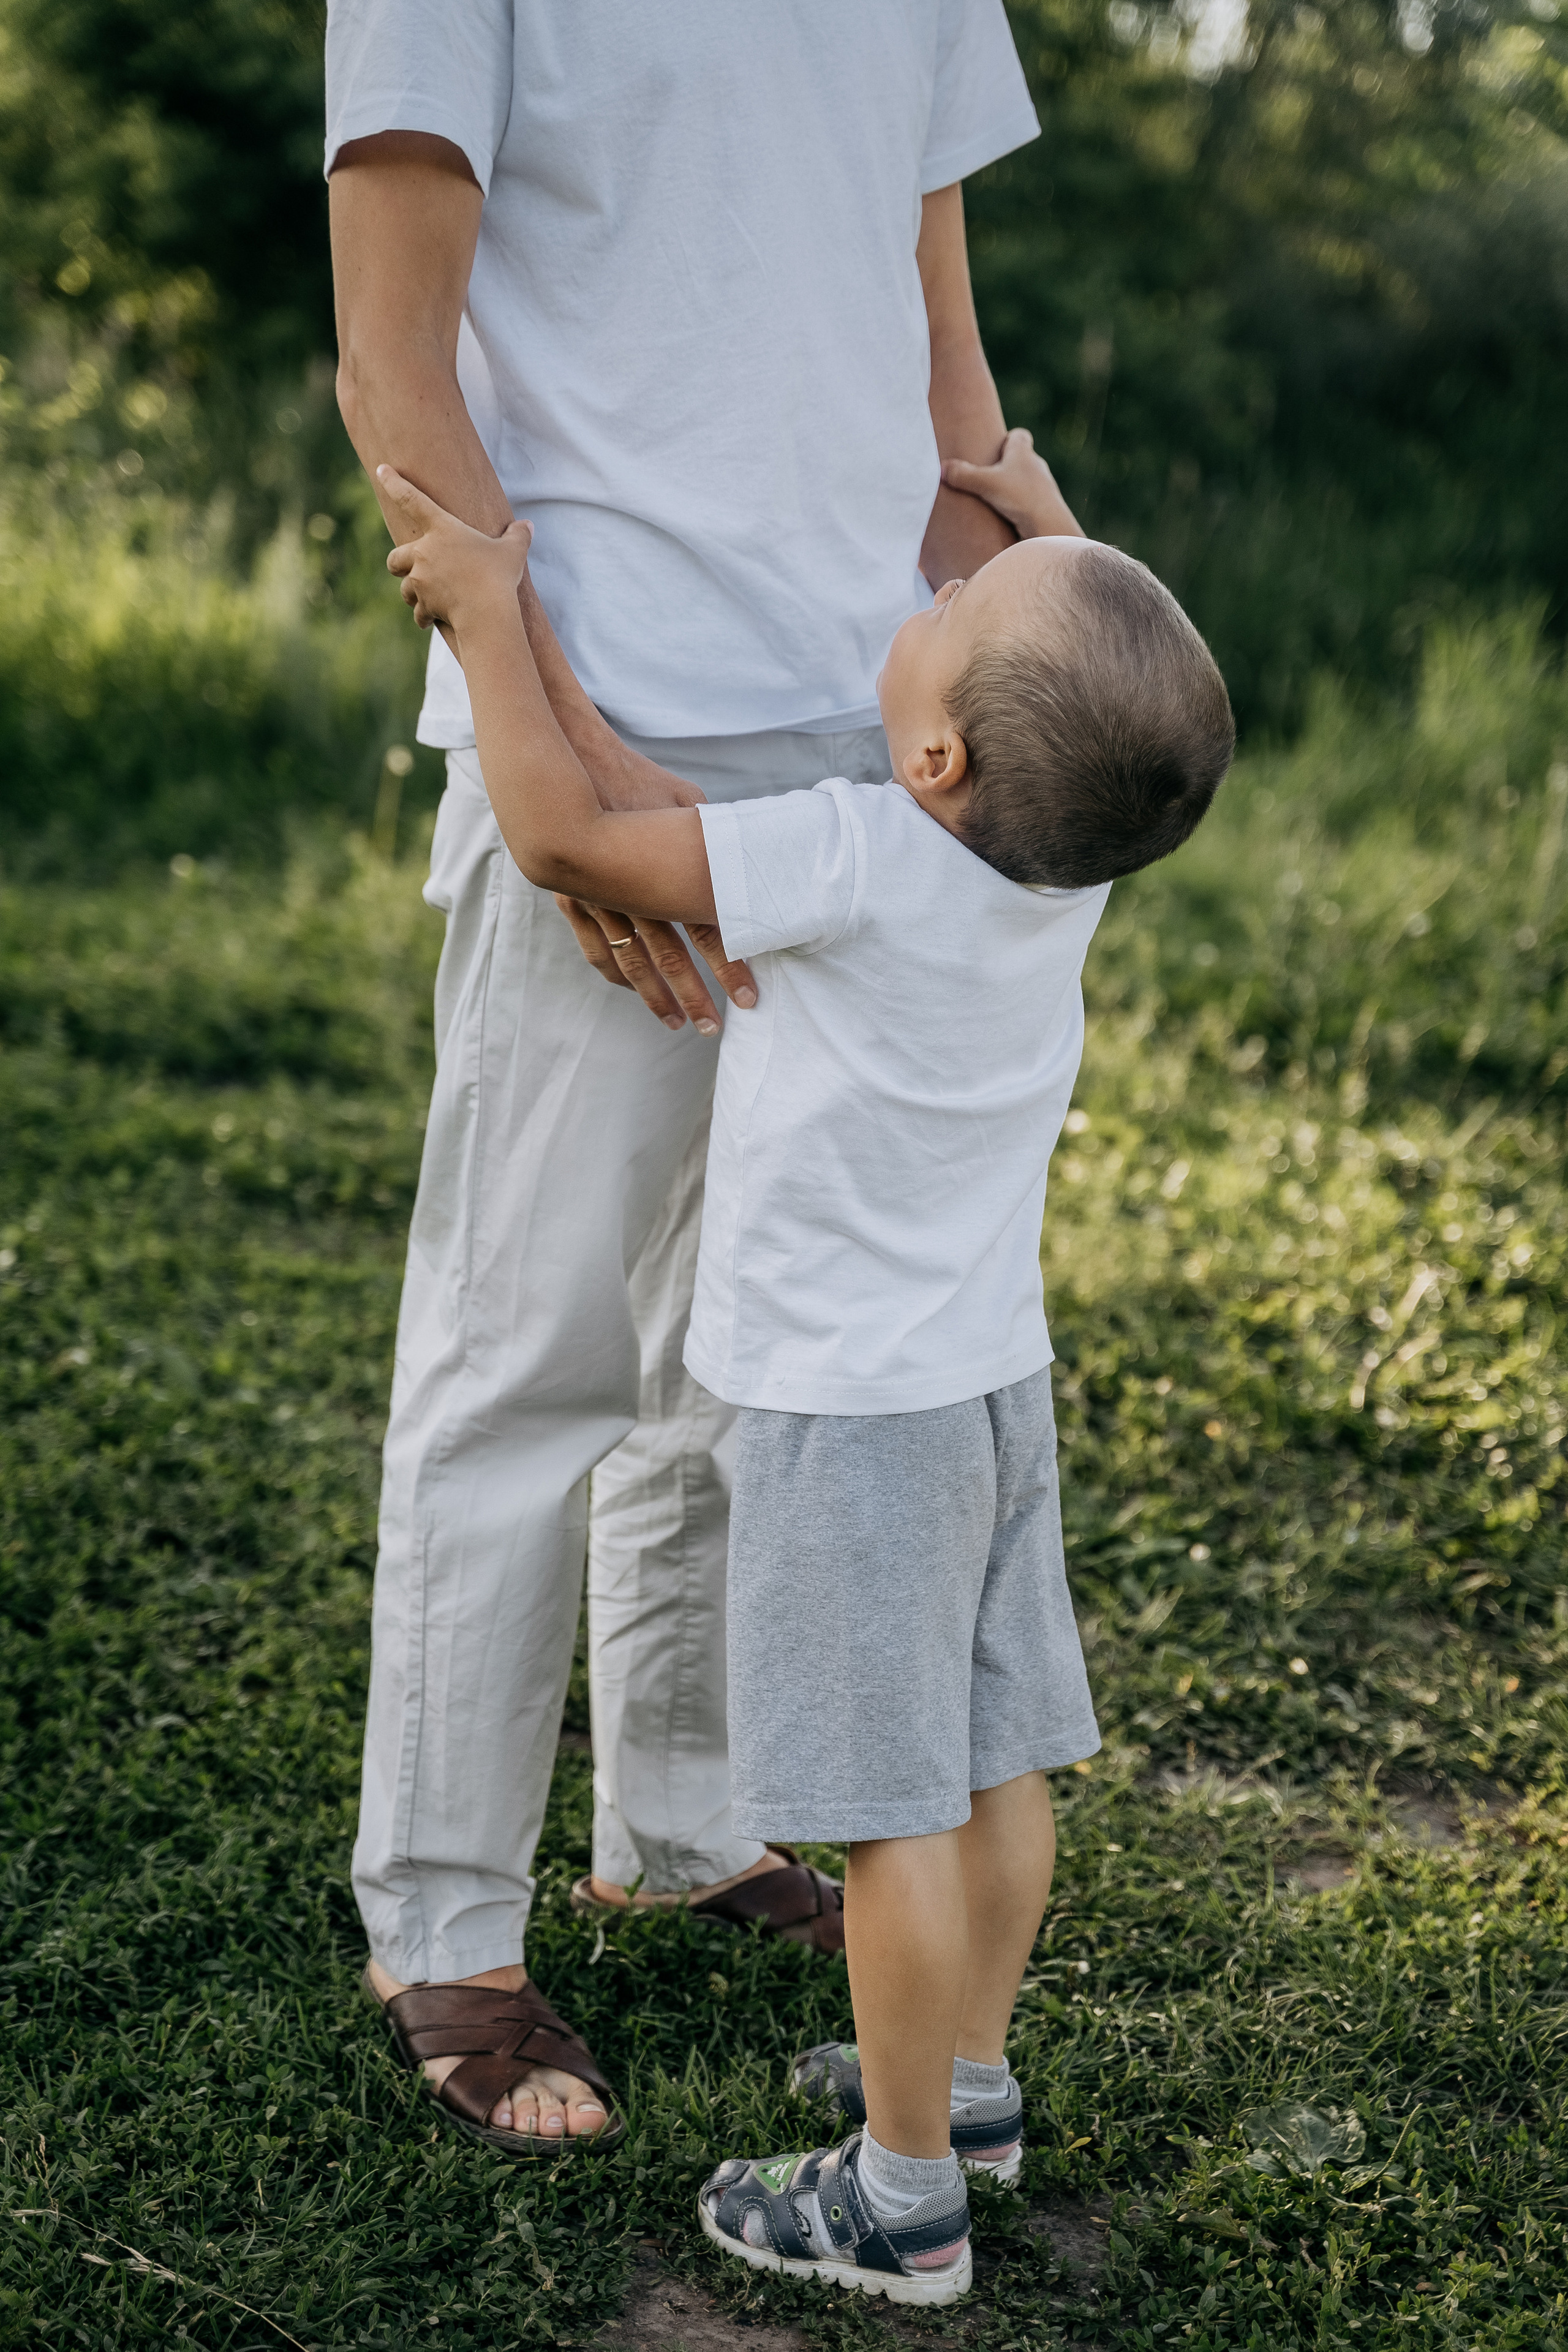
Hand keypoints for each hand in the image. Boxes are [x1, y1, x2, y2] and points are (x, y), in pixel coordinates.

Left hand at [381, 464, 532, 633]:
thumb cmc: (498, 576)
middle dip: (401, 566)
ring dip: (414, 594)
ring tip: (434, 599)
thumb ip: (518, 536)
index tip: (381, 469)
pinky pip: (418, 612)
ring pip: (404, 588)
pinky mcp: (423, 604)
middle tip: (416, 571)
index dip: (393, 482)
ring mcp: (420, 580)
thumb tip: (528, 526)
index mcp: (442, 529)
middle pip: (394, 558)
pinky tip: (437, 619)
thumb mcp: (513, 552)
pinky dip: (425, 616)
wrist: (486, 612)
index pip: (411, 498)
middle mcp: (423, 552)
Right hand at [555, 742, 756, 1022]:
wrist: (568, 767)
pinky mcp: (577, 900)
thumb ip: (710, 834)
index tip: (749, 997)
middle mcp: (634, 897)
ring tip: (675, 1024)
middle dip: (696, 997)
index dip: (731, 967)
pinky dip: (617, 973)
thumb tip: (737, 856)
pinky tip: (632, 989)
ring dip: (655, 996)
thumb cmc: (632, 779)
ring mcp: (601, 902)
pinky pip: (597, 949)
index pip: (708, 932)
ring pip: (632, 963)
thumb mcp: (684, 800)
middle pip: (672, 958)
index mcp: (666, 874)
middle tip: (715, 1028)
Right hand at [940, 428, 1084, 542]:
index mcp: (1024, 452)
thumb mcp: (985, 484)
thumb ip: (962, 475)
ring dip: (1011, 488)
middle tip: (986, 475)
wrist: (1050, 527)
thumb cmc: (1020, 497)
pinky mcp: (1043, 508)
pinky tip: (1005, 517)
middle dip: (1004, 465)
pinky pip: (1027, 501)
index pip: (1019, 435)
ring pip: (1024, 482)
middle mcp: (1036, 467)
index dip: (1008, 438)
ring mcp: (1042, 488)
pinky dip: (1017, 506)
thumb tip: (940, 469)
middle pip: (1020, 458)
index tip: (995, 448)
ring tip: (993, 499)